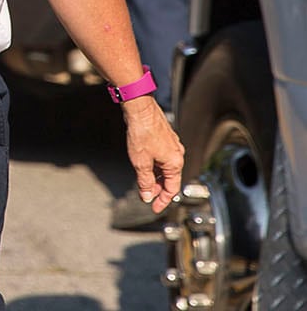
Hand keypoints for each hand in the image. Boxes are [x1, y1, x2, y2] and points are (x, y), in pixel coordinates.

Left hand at [123, 96, 184, 212]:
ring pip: (165, 168)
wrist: (140, 108)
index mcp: (175, 163)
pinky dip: (155, 166)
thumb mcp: (141, 162)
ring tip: (143, 183)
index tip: (154, 208)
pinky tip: (144, 167)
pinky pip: (162, 158)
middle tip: (146, 196)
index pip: (172, 189)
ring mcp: (172, 146)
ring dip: (155, 178)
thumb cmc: (142, 132)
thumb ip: (145, 181)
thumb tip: (147, 196)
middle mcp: (177, 154)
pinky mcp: (165, 138)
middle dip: (158, 190)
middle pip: (170, 179)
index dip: (162, 201)